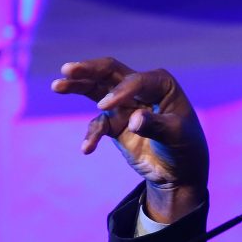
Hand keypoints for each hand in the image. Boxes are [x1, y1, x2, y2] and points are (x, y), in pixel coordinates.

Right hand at [51, 58, 208, 222]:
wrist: (180, 171)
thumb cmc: (185, 146)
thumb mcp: (176, 136)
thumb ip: (155, 126)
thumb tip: (134, 120)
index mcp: (162, 84)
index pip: (136, 81)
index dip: (120, 91)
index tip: (105, 106)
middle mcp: (141, 90)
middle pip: (111, 74)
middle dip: (89, 70)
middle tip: (67, 69)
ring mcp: (126, 105)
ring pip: (97, 91)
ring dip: (77, 87)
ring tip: (56, 85)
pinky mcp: (115, 124)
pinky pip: (98, 126)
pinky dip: (91, 136)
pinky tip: (86, 149)